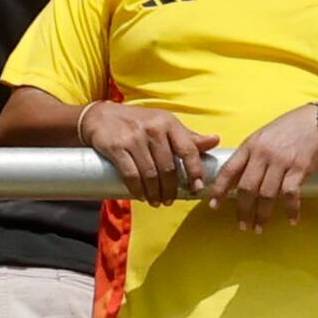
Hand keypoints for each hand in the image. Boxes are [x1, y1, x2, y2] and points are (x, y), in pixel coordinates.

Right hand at [80, 96, 216, 202]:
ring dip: (155, 193)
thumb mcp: (165, 124)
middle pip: (169, 168)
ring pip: (151, 174)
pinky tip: (141, 196)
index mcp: (169, 123)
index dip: (195, 171)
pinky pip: (131, 175)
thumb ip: (188, 137)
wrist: (101, 116)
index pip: (188, 150)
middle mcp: (153, 129)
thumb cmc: (139, 122)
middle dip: (171, 189)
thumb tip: (215, 141)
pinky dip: (138, 190)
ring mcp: (134, 138)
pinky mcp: (116, 147)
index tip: (197, 188)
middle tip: (169, 200)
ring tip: (156, 201)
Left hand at [214, 99, 317, 222]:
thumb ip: (250, 156)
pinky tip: (291, 220)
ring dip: (263, 215)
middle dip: (243, 210)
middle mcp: (263, 154)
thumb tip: (236, 180)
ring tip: (260, 227)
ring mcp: (281, 161)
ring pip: (266, 194)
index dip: (219, 189)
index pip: (229, 170)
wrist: (317, 121)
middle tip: (243, 226)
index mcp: (250, 145)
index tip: (214, 205)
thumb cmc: (289, 129)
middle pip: (246, 187)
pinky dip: (291, 209)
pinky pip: (290, 194)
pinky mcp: (299, 168)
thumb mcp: (263, 137)